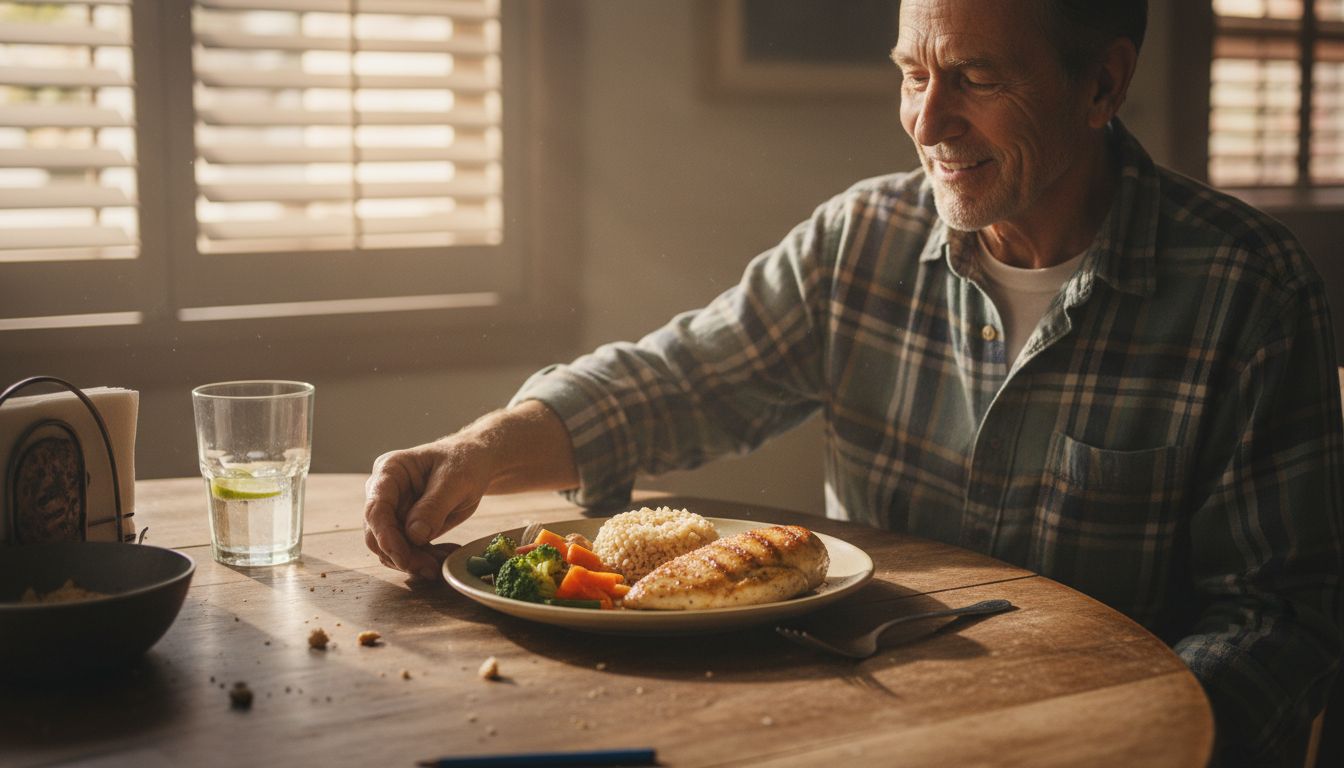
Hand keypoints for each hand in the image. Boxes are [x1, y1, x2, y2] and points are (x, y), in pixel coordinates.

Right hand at [362, 401, 578, 580]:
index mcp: (390, 471)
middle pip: (379, 534)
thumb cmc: (464, 461)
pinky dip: (425, 559)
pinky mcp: (405, 527)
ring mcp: (393, 511)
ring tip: (443, 562)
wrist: (475, 463)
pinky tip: (446, 556)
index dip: (386, 537)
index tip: (403, 558)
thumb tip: (414, 535)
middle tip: (431, 569)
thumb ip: (434, 505)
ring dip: (415, 562)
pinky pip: (407, 551)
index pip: (376, 508)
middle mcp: (384, 492)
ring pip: (391, 547)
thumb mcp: (456, 480)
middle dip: (402, 555)